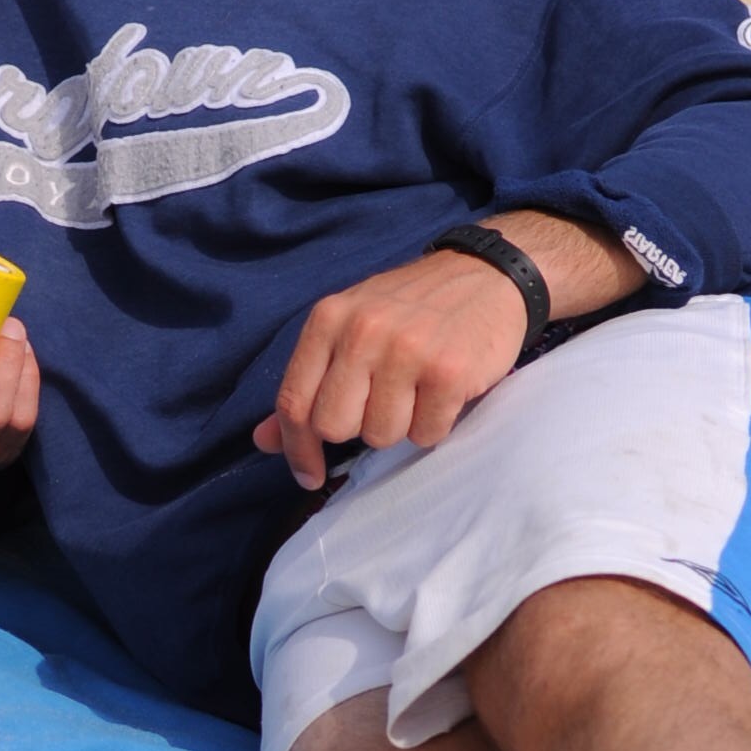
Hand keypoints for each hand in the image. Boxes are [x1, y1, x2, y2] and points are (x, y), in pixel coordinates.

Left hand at [256, 254, 528, 495]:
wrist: (487, 276)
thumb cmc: (411, 309)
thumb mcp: (349, 330)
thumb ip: (308, 383)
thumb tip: (263, 441)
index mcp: (328, 319)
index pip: (294, 401)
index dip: (296, 448)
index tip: (307, 474)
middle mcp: (362, 332)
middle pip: (334, 426)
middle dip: (357, 430)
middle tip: (382, 404)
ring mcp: (407, 350)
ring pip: (383, 436)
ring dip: (401, 426)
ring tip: (417, 391)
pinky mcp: (449, 371)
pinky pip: (427, 434)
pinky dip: (435, 424)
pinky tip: (443, 393)